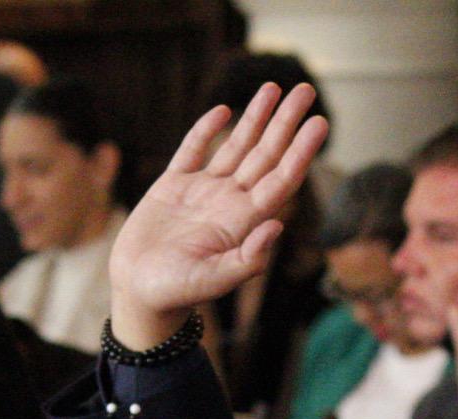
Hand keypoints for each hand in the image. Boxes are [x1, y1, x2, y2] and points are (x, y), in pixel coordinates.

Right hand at [108, 82, 327, 348]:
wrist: (138, 291)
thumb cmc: (175, 292)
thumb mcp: (213, 280)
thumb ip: (247, 259)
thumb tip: (277, 227)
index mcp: (243, 222)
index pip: (280, 180)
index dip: (300, 151)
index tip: (319, 124)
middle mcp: (229, 202)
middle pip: (265, 155)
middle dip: (285, 123)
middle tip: (306, 91)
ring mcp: (203, 191)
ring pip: (236, 146)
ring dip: (255, 118)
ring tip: (273, 88)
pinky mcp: (173, 186)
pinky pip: (193, 150)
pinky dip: (207, 130)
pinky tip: (224, 111)